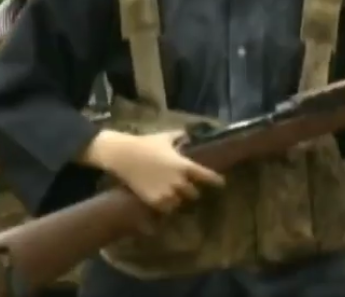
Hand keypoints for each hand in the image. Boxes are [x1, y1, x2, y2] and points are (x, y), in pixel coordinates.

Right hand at [104, 131, 224, 213]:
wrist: (123, 155)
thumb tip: (187, 135)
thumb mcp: (164, 137)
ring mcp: (167, 193)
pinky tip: (162, 200)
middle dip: (190, 190)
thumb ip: (179, 137)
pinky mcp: (154, 201)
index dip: (215, 180)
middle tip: (185, 187)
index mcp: (184, 165)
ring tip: (172, 194)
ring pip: (179, 203)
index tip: (221, 184)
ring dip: (177, 199)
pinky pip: (166, 209)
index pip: (206, 176)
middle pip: (194, 194)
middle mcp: (179, 181)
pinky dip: (166, 206)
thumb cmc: (145, 144)